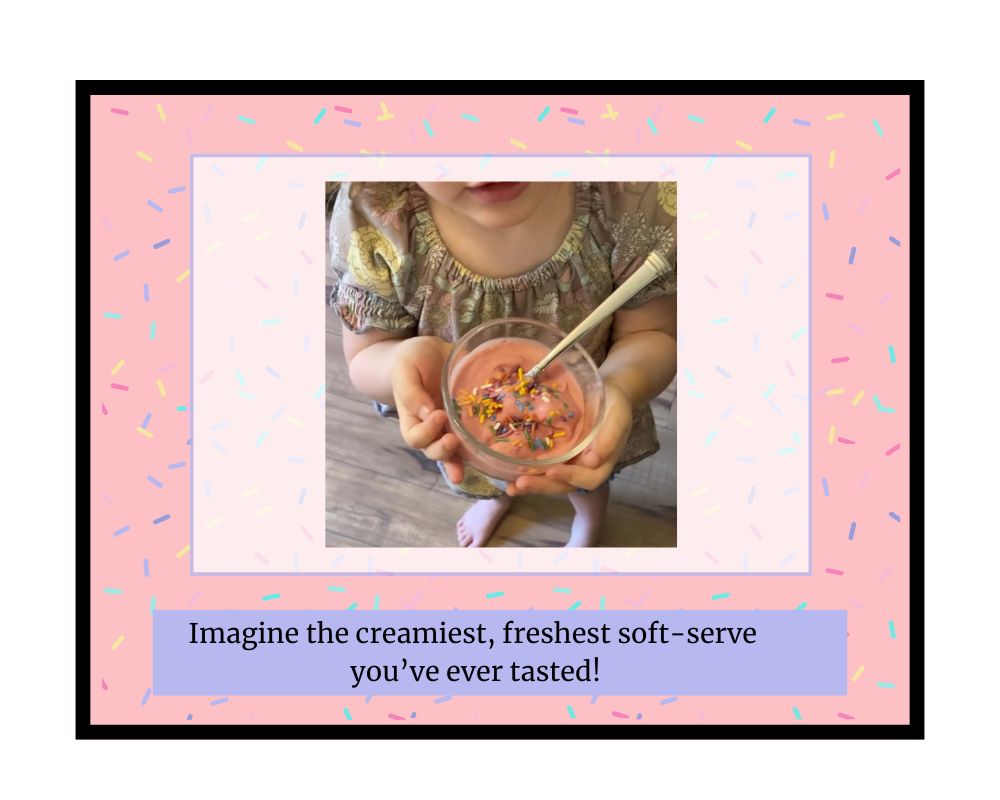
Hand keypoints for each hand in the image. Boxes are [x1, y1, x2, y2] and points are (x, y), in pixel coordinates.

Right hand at [390, 336, 464, 482]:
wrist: (429, 352)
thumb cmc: (412, 361)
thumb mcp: (405, 370)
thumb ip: (411, 392)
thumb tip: (428, 414)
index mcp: (411, 419)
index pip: (415, 436)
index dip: (426, 431)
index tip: (438, 414)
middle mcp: (430, 429)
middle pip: (432, 450)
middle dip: (442, 451)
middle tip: (452, 441)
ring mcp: (449, 427)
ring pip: (452, 452)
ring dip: (457, 463)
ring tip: (461, 473)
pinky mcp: (467, 421)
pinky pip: (472, 439)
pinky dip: (478, 450)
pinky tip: (488, 457)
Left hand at [508, 383, 632, 494]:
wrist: (606, 394)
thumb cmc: (614, 405)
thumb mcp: (618, 416)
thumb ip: (609, 438)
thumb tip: (592, 461)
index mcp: (602, 463)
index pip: (587, 478)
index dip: (570, 477)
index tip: (552, 471)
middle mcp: (584, 468)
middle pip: (564, 485)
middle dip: (542, 486)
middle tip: (521, 484)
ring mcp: (569, 462)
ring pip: (551, 479)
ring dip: (532, 485)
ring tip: (511, 488)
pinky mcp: (557, 454)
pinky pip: (543, 466)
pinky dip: (527, 472)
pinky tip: (508, 473)